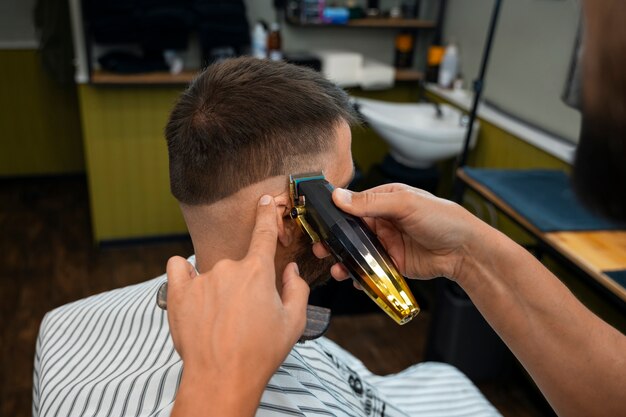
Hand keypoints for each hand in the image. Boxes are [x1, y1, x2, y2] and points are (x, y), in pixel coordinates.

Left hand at [166, 195, 309, 416]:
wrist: (222, 378)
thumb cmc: (260, 353)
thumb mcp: (294, 323)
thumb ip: (296, 289)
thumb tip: (290, 270)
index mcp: (259, 272)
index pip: (264, 232)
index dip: (266, 215)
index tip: (264, 202)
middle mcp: (229, 268)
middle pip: (239, 265)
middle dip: (244, 285)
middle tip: (245, 316)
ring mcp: (201, 278)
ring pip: (213, 273)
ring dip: (218, 289)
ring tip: (219, 320)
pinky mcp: (178, 292)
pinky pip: (178, 268)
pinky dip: (184, 275)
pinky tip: (192, 291)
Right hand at [314, 183, 486, 281]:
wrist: (466, 251)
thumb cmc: (443, 218)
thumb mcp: (406, 204)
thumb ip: (371, 202)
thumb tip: (339, 197)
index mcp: (385, 200)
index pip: (353, 205)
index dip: (334, 214)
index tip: (318, 223)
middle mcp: (383, 221)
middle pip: (350, 231)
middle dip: (334, 241)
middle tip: (320, 249)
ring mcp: (387, 243)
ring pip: (357, 252)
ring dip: (344, 261)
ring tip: (336, 269)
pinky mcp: (392, 263)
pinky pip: (370, 270)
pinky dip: (360, 276)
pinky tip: (354, 280)